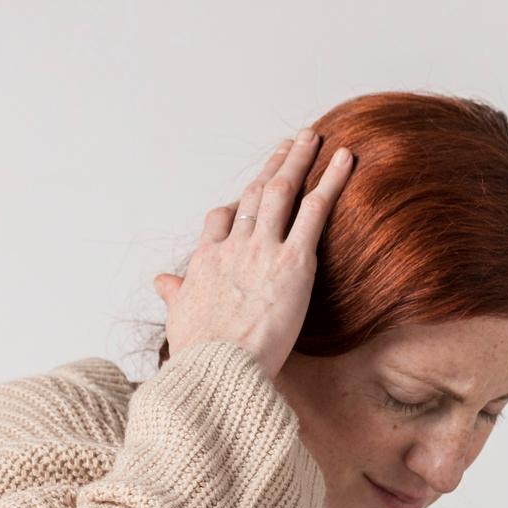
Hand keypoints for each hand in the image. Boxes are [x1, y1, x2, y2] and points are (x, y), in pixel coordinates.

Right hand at [152, 128, 356, 379]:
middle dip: (273, 167)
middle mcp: (234, 246)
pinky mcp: (294, 261)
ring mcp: (263, 250)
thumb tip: (162, 281)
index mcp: (206, 261)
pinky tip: (345, 158)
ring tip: (313, 138)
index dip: (236, 203)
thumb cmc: (198, 355)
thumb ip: (174, 295)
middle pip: (253, 194)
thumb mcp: (179, 320)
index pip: (220, 220)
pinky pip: (315, 210)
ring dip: (299, 159)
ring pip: (282, 191)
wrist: (217, 369)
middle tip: (289, 146)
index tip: (249, 192)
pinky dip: (331, 180)